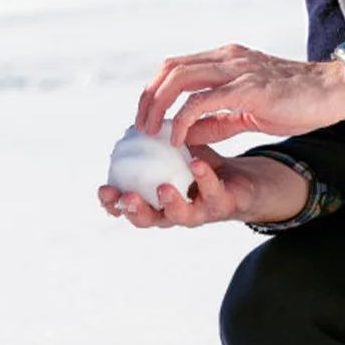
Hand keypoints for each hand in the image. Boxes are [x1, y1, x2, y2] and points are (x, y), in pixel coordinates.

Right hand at [97, 147, 309, 227]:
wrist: (240, 180)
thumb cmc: (198, 167)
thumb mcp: (172, 155)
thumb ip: (152, 146)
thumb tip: (133, 125)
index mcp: (154, 200)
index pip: (128, 207)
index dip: (113, 204)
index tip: (104, 190)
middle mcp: (173, 211)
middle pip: (149, 220)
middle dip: (135, 211)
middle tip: (127, 197)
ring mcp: (199, 211)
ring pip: (181, 216)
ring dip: (171, 203)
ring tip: (163, 188)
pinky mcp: (223, 204)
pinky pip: (212, 194)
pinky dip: (203, 179)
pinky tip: (196, 164)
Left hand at [135, 43, 344, 147]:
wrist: (336, 91)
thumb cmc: (297, 101)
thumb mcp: (249, 110)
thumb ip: (218, 118)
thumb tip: (188, 132)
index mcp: (225, 59)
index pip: (175, 67)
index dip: (155, 90)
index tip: (146, 116)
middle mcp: (227, 58)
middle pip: (170, 69)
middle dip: (148, 97)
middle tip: (140, 127)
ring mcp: (237, 70)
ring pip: (181, 78)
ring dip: (159, 105)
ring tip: (152, 132)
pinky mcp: (249, 88)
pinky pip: (205, 101)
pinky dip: (186, 119)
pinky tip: (180, 138)